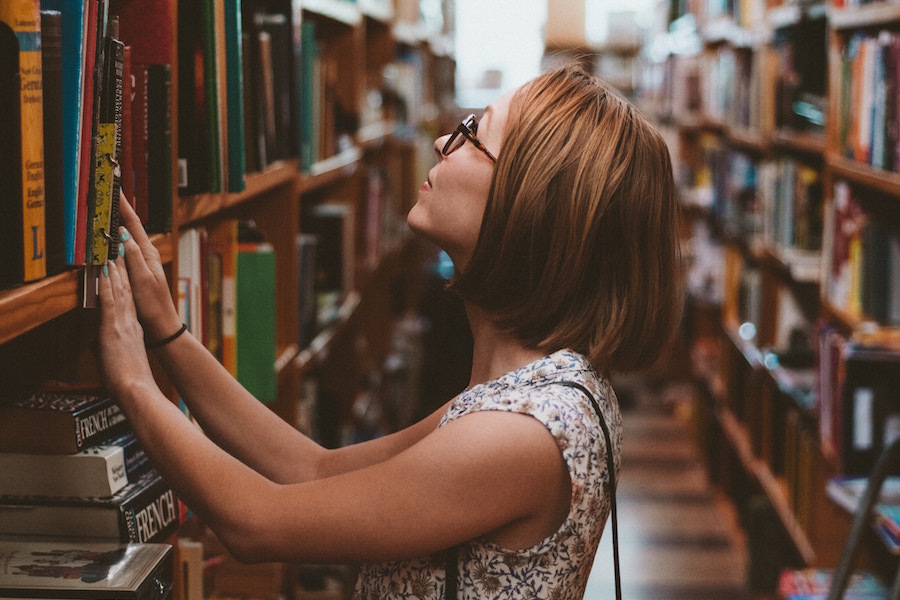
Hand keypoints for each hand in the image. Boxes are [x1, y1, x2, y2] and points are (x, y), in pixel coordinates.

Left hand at [97, 258, 156, 401]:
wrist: (136, 390)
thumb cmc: (130, 383)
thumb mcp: (117, 361)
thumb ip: (106, 349)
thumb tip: (94, 346)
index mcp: (133, 331)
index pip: (128, 302)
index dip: (125, 284)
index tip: (122, 269)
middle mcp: (130, 323)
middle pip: (126, 291)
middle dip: (122, 270)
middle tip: (120, 251)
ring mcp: (122, 324)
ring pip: (120, 291)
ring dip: (116, 271)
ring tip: (113, 253)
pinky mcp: (113, 328)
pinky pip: (110, 300)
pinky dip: (108, 284)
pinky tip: (106, 270)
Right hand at [117, 192, 181, 341]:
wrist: (161, 325)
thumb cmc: (153, 305)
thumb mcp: (142, 279)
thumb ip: (133, 257)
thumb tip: (123, 235)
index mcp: (148, 253)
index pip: (133, 224)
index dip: (123, 206)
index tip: (115, 189)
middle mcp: (147, 254)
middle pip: (130, 226)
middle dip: (119, 209)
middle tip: (108, 192)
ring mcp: (142, 262)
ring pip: (127, 237)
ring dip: (117, 222)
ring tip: (106, 208)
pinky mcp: (137, 271)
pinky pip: (124, 249)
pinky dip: (116, 239)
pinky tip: (110, 238)